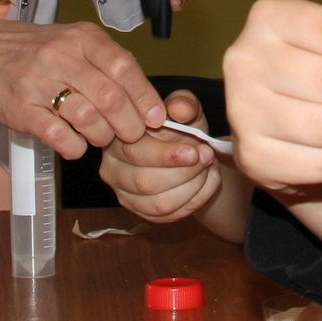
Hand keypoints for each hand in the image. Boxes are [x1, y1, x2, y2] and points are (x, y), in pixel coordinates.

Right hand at [0, 0, 165, 160]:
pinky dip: (76, 147)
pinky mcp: (21, 110)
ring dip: (102, 137)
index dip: (145, 98)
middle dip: (129, 126)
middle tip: (130, 136)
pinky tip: (74, 143)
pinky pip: (62, 138)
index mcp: (81, 38)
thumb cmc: (30, 49)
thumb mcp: (70, 41)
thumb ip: (105, 64)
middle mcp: (62, 57)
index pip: (125, 68)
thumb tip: (143, 100)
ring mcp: (39, 83)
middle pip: (112, 99)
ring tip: (99, 137)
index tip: (156, 118)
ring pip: (90, 120)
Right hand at [102, 89, 224, 223]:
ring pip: (159, 203)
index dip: (167, 155)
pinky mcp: (141, 213)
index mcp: (116, 138)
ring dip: (192, 188)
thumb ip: (184, 104)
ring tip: (209, 169)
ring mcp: (124, 195)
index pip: (134, 152)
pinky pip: (169, 216)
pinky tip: (206, 182)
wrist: (191, 154)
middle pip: (144, 182)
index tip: (195, 150)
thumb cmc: (182, 127)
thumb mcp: (186, 109)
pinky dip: (195, 201)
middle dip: (184, 172)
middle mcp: (112, 169)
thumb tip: (180, 109)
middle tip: (207, 157)